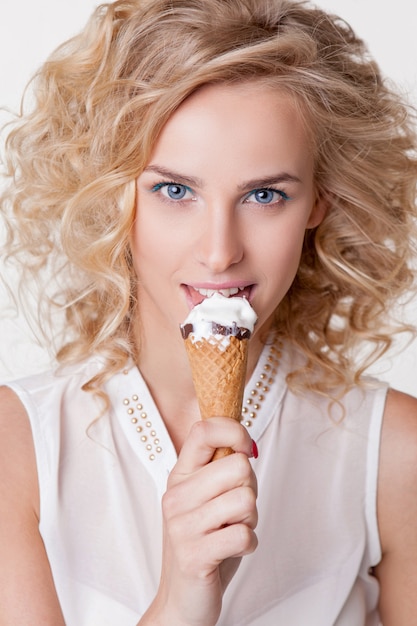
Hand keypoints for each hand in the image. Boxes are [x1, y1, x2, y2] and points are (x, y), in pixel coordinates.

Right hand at [143, 417, 257, 625]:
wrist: (182, 600)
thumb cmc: (204, 543)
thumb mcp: (207, 498)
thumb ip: (222, 469)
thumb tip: (247, 445)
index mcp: (180, 475)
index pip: (204, 430)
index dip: (234, 431)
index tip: (245, 449)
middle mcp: (176, 496)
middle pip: (238, 466)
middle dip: (249, 489)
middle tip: (234, 510)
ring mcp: (182, 526)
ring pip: (246, 500)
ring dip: (250, 520)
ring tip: (231, 530)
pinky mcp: (194, 555)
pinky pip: (245, 534)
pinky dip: (248, 544)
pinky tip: (231, 550)